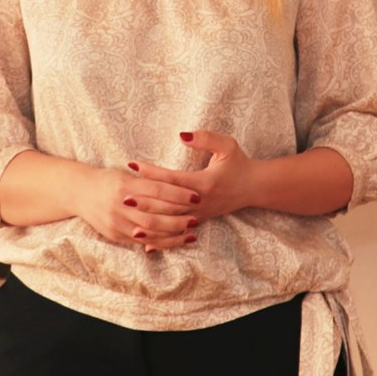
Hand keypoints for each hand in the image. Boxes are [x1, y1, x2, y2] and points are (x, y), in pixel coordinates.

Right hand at [70, 165, 198, 251]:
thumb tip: (178, 183)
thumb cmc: (108, 180)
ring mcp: (116, 222)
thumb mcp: (126, 174)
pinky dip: (161, 242)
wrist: (79, 193)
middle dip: (178, 217)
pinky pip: (142, 242)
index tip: (196, 195)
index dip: (178, 194)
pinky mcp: (115, 235)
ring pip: (150, 231)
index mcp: (124, 185)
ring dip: (173, 233)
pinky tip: (175, 240)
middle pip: (155, 214)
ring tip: (191, 231)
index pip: (157, 190)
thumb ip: (148, 180)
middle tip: (197, 217)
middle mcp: (120, 205)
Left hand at [131, 129, 256, 225]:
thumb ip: (206, 139)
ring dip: (147, 219)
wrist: (254, 187)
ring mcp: (199, 214)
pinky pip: (175, 231)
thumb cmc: (238, 163)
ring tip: (127, 217)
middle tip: (122, 196)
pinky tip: (142, 240)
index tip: (133, 165)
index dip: (152, 172)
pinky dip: (158, 237)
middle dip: (144, 200)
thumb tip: (182, 135)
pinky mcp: (199, 221)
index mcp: (203, 183)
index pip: (172, 179)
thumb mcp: (227, 145)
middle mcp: (199, 201)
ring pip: (169, 221)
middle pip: (167, 204)